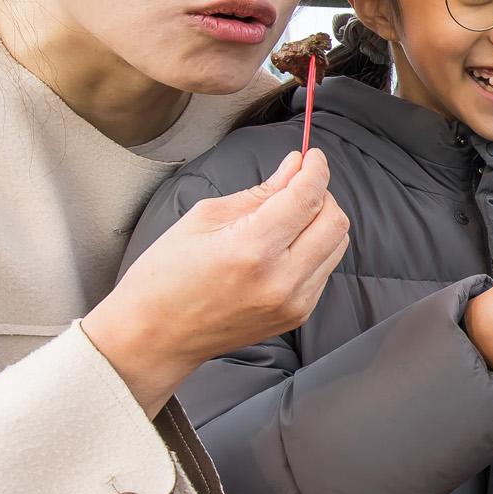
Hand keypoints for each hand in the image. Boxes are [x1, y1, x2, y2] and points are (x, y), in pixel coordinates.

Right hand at [83, 150, 348, 414]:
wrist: (156, 336)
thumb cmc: (166, 276)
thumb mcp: (204, 218)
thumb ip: (260, 192)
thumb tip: (295, 167)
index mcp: (252, 249)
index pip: (307, 198)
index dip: (315, 169)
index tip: (312, 157)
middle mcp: (280, 279)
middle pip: (334, 221)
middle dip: (322, 193)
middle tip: (298, 184)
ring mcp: (292, 302)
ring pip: (337, 245)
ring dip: (322, 221)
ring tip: (290, 215)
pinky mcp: (296, 315)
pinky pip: (325, 270)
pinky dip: (315, 248)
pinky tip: (286, 245)